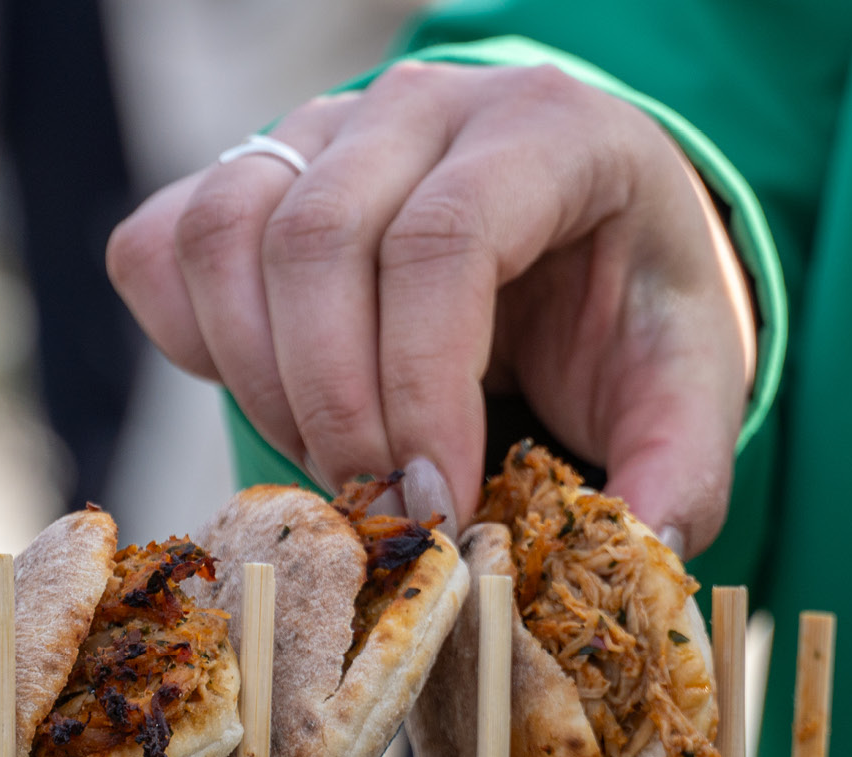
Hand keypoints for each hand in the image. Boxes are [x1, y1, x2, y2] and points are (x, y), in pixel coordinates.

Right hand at [107, 60, 756, 551]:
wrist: (581, 238)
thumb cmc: (625, 310)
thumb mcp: (687, 387)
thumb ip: (680, 473)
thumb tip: (640, 558)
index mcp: (548, 130)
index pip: (445, 239)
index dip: (421, 386)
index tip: (435, 505)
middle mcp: (423, 102)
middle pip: (319, 237)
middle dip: (336, 407)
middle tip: (377, 509)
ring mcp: (319, 125)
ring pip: (225, 238)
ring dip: (262, 385)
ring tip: (336, 463)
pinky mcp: (246, 170)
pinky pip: (164, 247)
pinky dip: (197, 346)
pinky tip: (275, 399)